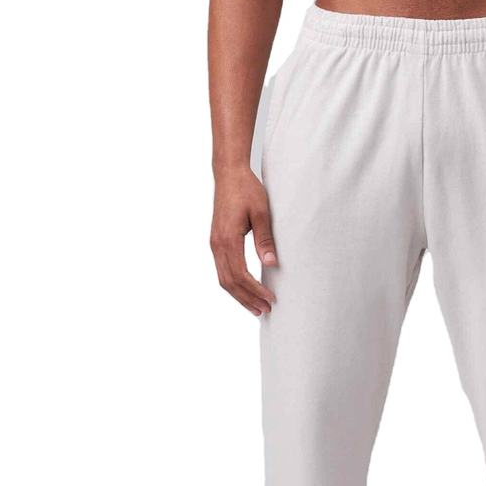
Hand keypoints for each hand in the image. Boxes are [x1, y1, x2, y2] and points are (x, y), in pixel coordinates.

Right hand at [210, 166, 277, 315]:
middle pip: (229, 282)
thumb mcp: (262, 212)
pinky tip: (246, 291)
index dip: (255, 290)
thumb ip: (265, 239)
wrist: (229, 174)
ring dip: (240, 295)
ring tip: (256, 307)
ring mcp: (215, 244)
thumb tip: (271, 263)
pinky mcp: (217, 242)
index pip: (240, 274)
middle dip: (247, 299)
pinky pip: (223, 270)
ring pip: (224, 279)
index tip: (270, 299)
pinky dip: (234, 285)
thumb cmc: (246, 190)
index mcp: (228, 239)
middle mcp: (217, 245)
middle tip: (265, 311)